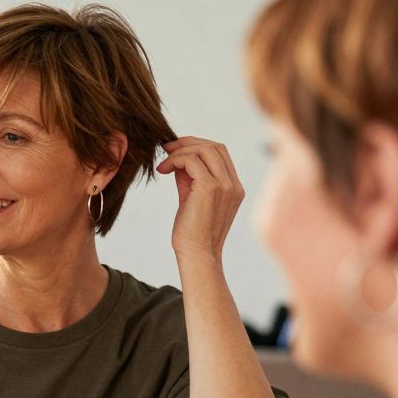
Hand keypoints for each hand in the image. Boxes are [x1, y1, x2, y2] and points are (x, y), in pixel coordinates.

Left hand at [155, 136, 245, 261]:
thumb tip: (178, 158)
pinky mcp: (210, 188)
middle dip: (188, 142)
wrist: (197, 255)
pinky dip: (175, 160)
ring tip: (164, 163)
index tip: (176, 151)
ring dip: (180, 151)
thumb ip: (190, 177)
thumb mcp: (193, 198)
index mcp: (234, 187)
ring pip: (204, 149)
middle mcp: (233, 185)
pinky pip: (191, 160)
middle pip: (214, 146)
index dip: (197, 145)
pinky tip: (163, 170)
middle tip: (167, 149)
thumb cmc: (193, 232)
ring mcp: (225, 186)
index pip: (220, 153)